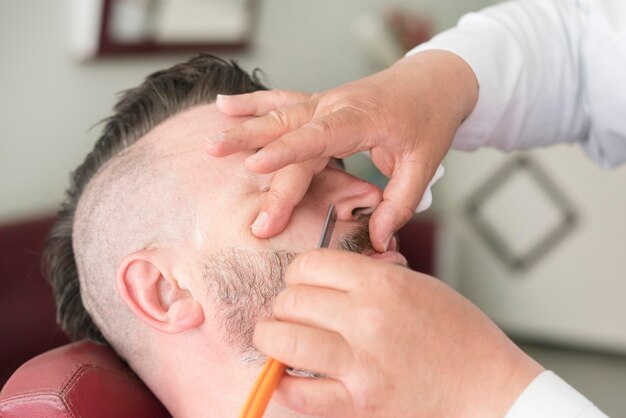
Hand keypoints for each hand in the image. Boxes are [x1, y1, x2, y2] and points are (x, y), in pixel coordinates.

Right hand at [205, 50, 477, 251]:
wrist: (433, 81)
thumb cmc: (428, 119)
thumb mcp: (424, 163)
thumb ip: (400, 203)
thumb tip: (376, 239)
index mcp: (359, 119)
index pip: (316, 137)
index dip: (285, 153)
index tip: (254, 167)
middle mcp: (334, 107)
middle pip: (290, 137)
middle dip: (261, 165)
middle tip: (239, 197)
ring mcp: (324, 102)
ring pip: (277, 116)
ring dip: (244, 129)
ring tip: (212, 144)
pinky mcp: (319, 104)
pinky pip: (280, 100)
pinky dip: (252, 103)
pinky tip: (223, 104)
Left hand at [254, 250, 542, 417]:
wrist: (490, 388)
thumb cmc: (459, 335)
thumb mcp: (419, 286)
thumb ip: (370, 277)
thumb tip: (325, 276)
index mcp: (382, 283)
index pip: (310, 264)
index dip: (299, 272)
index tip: (301, 282)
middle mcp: (367, 319)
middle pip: (292, 299)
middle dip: (284, 304)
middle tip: (290, 312)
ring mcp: (362, 363)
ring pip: (284, 340)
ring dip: (272, 338)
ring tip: (276, 338)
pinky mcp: (360, 403)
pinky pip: (299, 392)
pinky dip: (283, 383)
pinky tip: (288, 375)